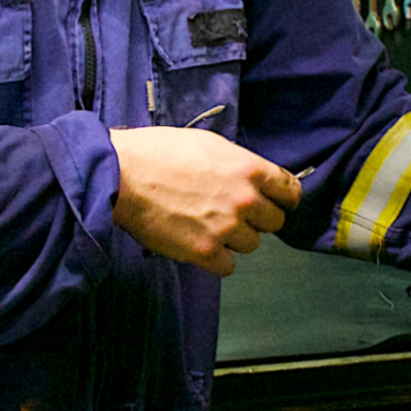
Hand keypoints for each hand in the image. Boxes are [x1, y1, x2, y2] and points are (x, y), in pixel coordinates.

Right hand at [109, 127, 300, 276]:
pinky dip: (217, 259)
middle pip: (274, 222)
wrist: (120, 175)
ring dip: (234, 239)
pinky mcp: (205, 252)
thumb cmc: (157, 153)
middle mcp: (244, 200)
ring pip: (251, 245)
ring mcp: (226, 228)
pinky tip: (200, 243)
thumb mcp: (208, 144)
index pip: (290, 191)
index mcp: (248, 169)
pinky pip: (228, 266)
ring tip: (207, 225)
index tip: (277, 203)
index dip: (284, 198)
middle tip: (234, 214)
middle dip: (258, 219)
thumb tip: (253, 180)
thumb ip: (238, 165)